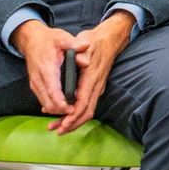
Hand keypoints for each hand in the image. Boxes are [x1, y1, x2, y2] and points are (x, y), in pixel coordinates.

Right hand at [13, 20, 80, 117]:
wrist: (31, 40)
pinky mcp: (36, 86)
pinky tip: (65, 107)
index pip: (52, 90)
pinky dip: (53, 106)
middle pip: (48, 102)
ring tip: (73, 112)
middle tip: (77, 113)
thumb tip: (85, 46)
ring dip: (58, 110)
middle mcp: (39, 79)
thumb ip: (74, 44)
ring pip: (45, 104)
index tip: (71, 110)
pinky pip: (44, 100)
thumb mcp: (62, 38)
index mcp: (47, 68)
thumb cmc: (48, 40)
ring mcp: (36, 84)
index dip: (61, 102)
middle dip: (62, 111)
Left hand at [54, 12, 136, 134]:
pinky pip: (86, 105)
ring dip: (73, 121)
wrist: (110, 39)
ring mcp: (97, 88)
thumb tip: (81, 61)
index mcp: (91, 78)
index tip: (63, 124)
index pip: (84, 102)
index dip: (73, 116)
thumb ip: (81, 53)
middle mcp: (96, 86)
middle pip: (86, 112)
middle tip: (58, 131)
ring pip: (87, 111)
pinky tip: (64, 115)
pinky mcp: (95, 87)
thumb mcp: (86, 43)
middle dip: (72, 124)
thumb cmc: (95, 41)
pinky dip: (75, 114)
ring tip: (58, 127)